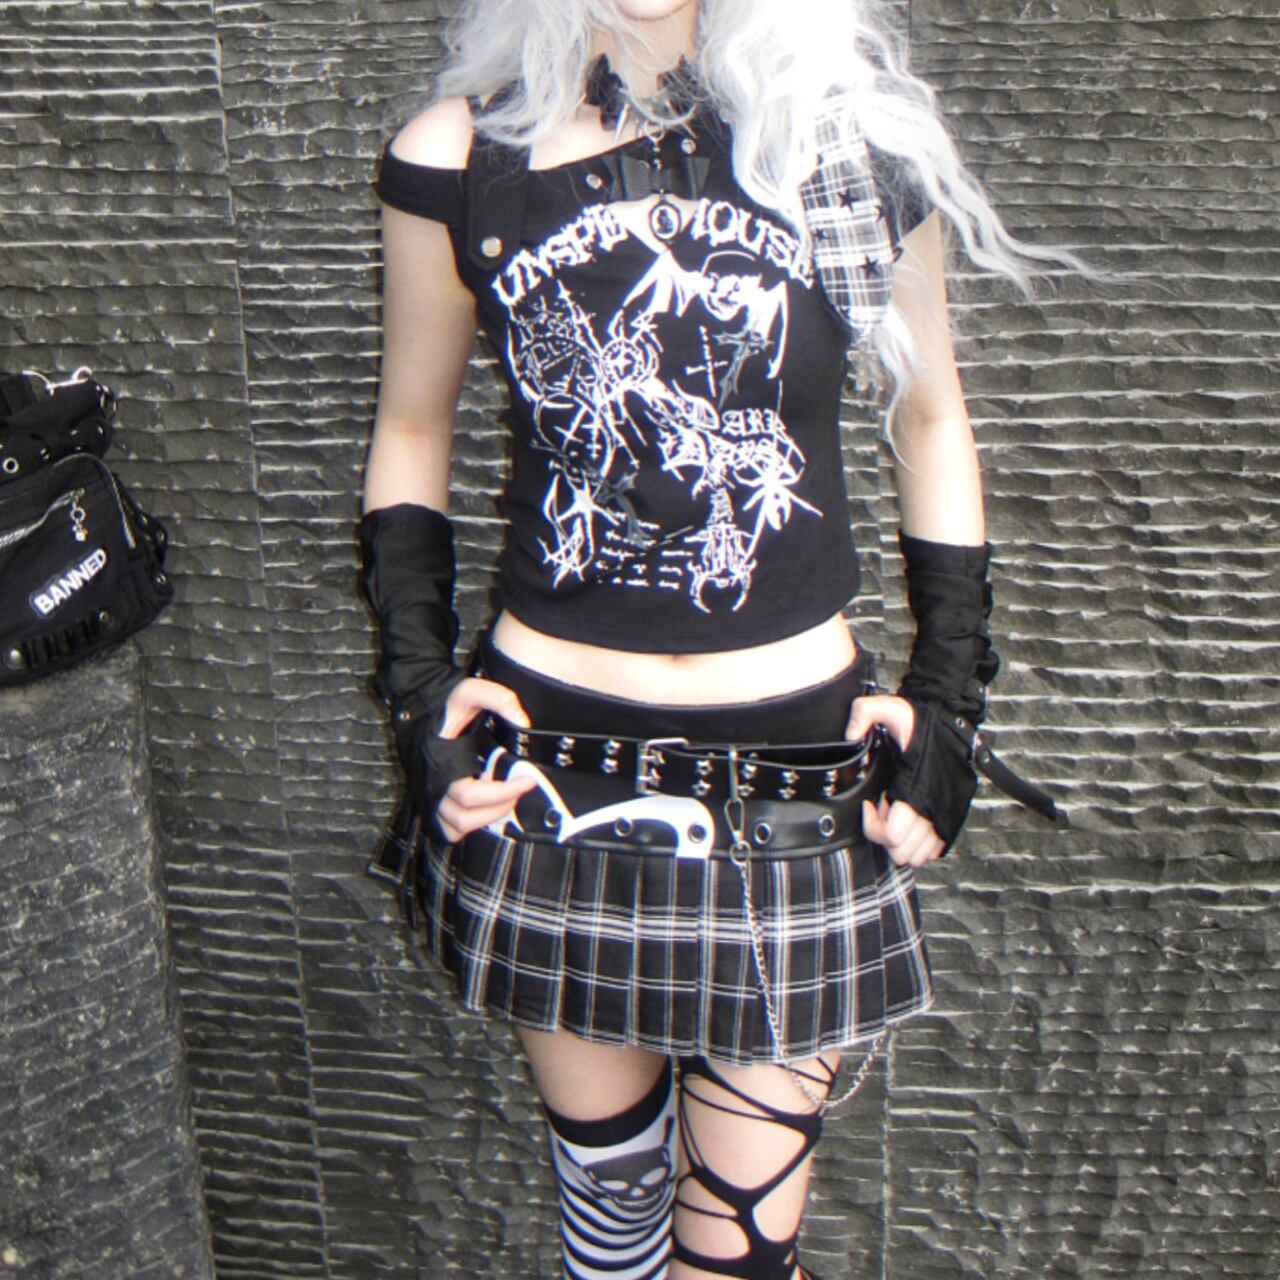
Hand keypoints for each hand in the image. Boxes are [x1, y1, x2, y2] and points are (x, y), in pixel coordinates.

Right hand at [434, 677, 536, 842]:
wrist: (418, 713)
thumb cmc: (445, 708)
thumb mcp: (470, 692)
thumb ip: (498, 698)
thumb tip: (523, 721)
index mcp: (441, 762)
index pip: (470, 794)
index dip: (502, 793)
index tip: (527, 780)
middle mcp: (434, 785)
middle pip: (466, 816)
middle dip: (500, 806)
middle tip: (521, 788)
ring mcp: (431, 798)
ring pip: (459, 827)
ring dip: (488, 817)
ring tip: (507, 799)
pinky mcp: (432, 807)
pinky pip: (450, 831)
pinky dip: (471, 826)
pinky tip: (487, 809)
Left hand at [846, 694, 946, 868]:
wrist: (951, 722)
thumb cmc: (920, 720)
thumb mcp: (888, 707)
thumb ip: (864, 713)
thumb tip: (850, 734)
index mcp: (914, 788)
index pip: (892, 834)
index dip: (872, 825)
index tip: (868, 805)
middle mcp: (931, 809)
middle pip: (902, 851)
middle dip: (885, 836)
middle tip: (881, 810)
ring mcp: (943, 817)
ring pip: (918, 856)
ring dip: (901, 842)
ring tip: (894, 816)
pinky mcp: (951, 818)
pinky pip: (933, 849)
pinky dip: (919, 842)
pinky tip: (909, 820)